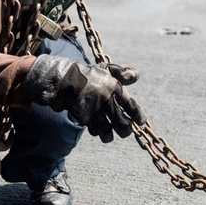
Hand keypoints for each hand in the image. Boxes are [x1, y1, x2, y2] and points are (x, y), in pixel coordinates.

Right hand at [23, 55, 146, 142]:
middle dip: (125, 131)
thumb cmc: (88, 74)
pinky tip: (96, 130)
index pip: (130, 105)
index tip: (140, 122)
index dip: (138, 116)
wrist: (65, 79)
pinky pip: (93, 129)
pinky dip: (96, 131)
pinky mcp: (83, 116)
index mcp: (114, 87)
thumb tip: (137, 76)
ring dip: (109, 136)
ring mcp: (94, 109)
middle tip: (125, 131)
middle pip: (121, 123)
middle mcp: (106, 99)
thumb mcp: (106, 68)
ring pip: (107, 129)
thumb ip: (122, 72)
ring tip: (110, 136)